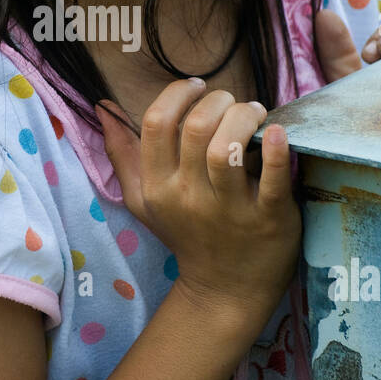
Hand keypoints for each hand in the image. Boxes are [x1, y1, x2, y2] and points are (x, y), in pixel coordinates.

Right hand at [95, 80, 301, 340]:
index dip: (177, 94)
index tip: (198, 88)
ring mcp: (228, 209)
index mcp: (157, 187)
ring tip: (255, 113)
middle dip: (217, 101)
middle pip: (196, 128)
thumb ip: (123, 155)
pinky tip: (277, 133)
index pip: (156, 123)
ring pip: (228, 148)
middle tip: (231, 103)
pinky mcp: (268, 218)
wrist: (225, 291)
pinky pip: (272, 180)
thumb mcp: (143, 201)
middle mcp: (188, 196)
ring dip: (244, 116)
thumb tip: (102, 109)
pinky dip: (275, 152)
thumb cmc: (186, 235)